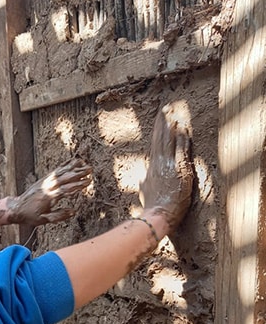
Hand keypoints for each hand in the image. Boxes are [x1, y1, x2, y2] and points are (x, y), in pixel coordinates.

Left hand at [6, 158, 91, 224]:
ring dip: (72, 167)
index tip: (88, 181)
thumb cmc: (30, 216)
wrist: (17, 208)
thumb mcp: (44, 220)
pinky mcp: (43, 180)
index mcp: (49, 197)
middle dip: (78, 173)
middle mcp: (47, 187)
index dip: (78, 185)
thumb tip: (73, 211)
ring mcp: (45, 182)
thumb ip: (59, 216)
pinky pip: (55, 171)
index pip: (66, 189)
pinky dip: (64, 166)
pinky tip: (71, 162)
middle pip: (65, 178)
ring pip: (61, 172)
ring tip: (83, 162)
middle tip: (90, 169)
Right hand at [139, 101, 193, 232]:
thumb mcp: (147, 193)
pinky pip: (179, 150)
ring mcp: (168, 166)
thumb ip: (145, 184)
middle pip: (160, 139)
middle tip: (164, 108)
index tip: (159, 120)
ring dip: (170, 126)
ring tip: (171, 112)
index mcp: (152, 169)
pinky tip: (182, 128)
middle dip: (162, 123)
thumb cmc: (154, 207)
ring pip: (168, 141)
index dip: (157, 132)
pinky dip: (180, 139)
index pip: (155, 146)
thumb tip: (141, 181)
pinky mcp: (178, 169)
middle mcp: (158, 164)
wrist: (158, 215)